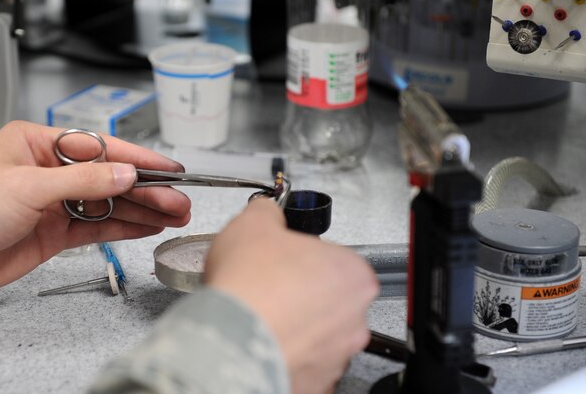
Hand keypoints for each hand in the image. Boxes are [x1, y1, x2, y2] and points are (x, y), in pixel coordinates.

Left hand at [0, 121, 190, 291]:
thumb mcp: (28, 186)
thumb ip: (83, 182)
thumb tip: (125, 175)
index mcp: (36, 144)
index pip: (100, 148)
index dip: (137, 159)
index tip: (168, 168)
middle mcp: (47, 170)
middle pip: (108, 177)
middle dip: (146, 189)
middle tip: (179, 200)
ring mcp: (51, 203)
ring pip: (107, 203)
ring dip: (140, 209)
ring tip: (174, 214)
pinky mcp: (51, 233)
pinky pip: (95, 226)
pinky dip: (122, 227)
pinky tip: (147, 226)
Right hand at [203, 199, 377, 393]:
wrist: (230, 340)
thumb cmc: (249, 286)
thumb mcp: (254, 223)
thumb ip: (267, 212)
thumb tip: (265, 211)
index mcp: (353, 273)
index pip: (330, 258)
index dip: (299, 257)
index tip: (279, 260)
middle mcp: (355, 318)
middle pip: (327, 297)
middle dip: (299, 293)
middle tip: (266, 287)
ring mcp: (337, 354)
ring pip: (316, 333)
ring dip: (293, 324)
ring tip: (259, 316)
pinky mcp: (316, 383)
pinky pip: (301, 361)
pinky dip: (284, 353)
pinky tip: (261, 340)